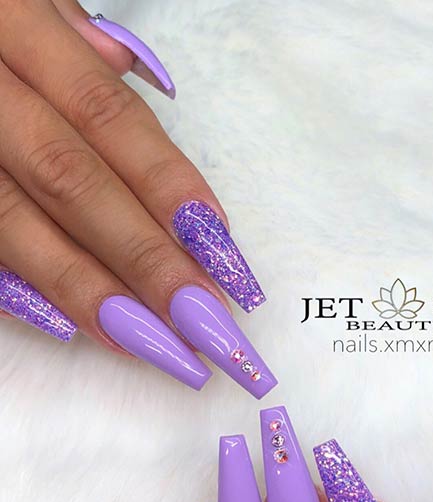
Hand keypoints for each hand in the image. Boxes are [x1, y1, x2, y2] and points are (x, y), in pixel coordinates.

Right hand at [0, 0, 275, 399]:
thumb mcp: (22, 1)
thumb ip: (70, 38)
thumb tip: (128, 67)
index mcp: (16, 32)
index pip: (107, 116)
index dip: (168, 185)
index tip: (221, 251)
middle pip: (72, 181)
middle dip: (144, 258)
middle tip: (203, 323)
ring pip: (15, 223)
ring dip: (89, 291)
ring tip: (151, 344)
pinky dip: (17, 290)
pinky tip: (71, 327)